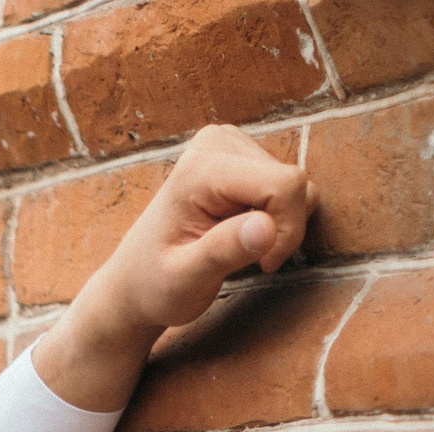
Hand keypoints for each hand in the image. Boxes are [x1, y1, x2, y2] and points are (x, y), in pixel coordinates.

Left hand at [34, 124, 317, 410]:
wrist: (137, 280)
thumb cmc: (156, 286)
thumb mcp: (186, 282)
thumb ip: (223, 252)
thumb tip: (265, 227)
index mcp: (200, 169)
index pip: (285, 185)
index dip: (287, 230)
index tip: (264, 264)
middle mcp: (216, 143)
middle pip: (294, 182)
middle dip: (283, 228)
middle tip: (246, 259)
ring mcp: (229, 143)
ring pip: (296, 184)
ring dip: (277, 223)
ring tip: (234, 243)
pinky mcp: (241, 153)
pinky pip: (288, 185)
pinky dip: (275, 215)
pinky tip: (239, 230)